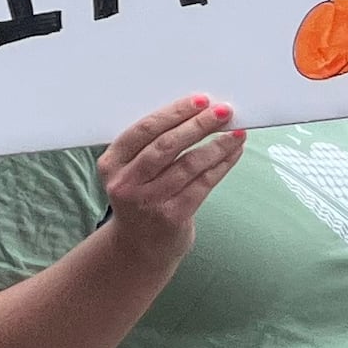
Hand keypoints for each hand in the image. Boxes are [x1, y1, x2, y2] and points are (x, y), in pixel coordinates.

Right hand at [93, 92, 242, 259]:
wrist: (139, 247)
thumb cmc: (140, 198)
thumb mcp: (131, 172)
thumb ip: (149, 146)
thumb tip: (194, 112)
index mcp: (111, 164)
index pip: (144, 130)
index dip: (174, 113)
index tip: (200, 101)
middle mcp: (126, 183)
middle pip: (166, 146)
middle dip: (198, 125)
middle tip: (223, 111)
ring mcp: (148, 202)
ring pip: (188, 165)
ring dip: (216, 145)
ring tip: (236, 133)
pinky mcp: (172, 217)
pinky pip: (202, 184)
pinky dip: (221, 166)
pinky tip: (233, 153)